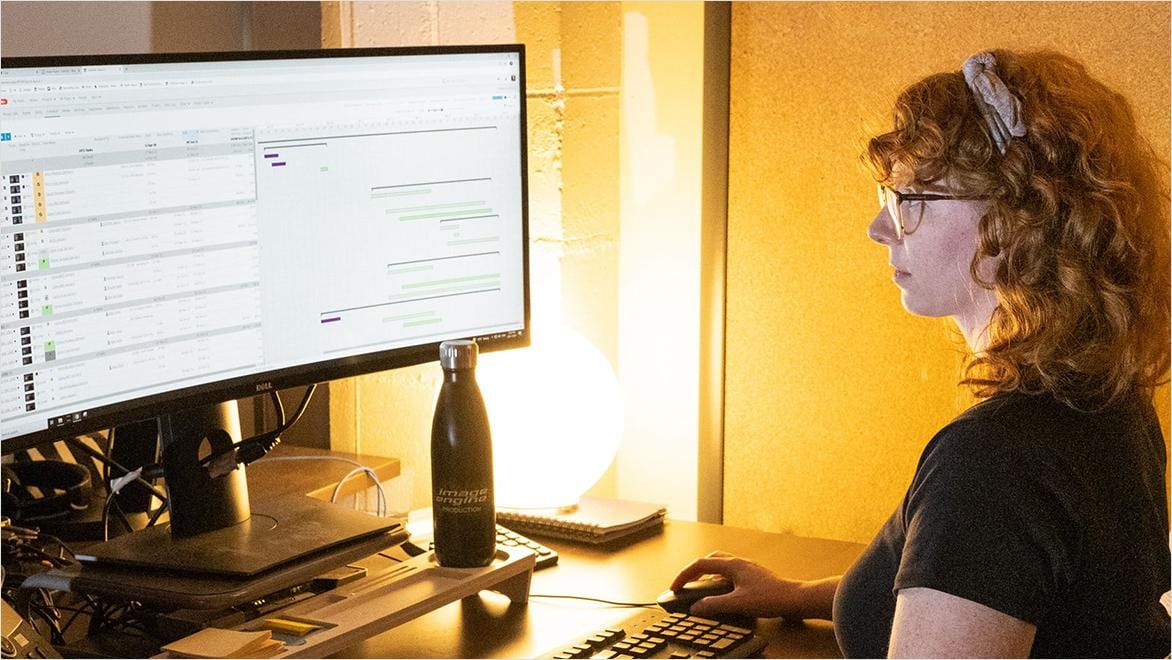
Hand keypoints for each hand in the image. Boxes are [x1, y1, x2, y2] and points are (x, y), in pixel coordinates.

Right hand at [670, 551, 810, 618]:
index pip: (700, 564)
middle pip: (709, 560)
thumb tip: (696, 607)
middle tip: (686, 583)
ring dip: (708, 575)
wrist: (794, 598)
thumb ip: (714, 605)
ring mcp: (747, 568)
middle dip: (694, 571)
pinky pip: (730, 573)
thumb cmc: (771, 597)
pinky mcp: (753, 576)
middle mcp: (739, 563)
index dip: (684, 575)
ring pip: (720, 566)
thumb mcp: (738, 603)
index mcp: (732, 565)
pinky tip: (723, 593)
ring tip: (701, 588)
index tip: (675, 586)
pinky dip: (720, 580)